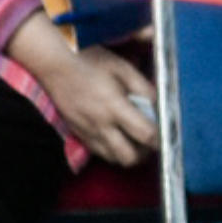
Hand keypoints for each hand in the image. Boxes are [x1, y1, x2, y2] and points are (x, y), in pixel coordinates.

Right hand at [41, 45, 159, 166]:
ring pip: (113, 159)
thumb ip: (144, 88)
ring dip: (129, 153)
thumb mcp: (123, 68)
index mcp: (115, 107)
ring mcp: (87, 133)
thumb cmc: (91, 63)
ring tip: (136, 139)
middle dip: (145, 152)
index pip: (144, 134)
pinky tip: (117, 136)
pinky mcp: (78, 134)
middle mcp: (101, 125)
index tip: (166, 131)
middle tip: (151, 139)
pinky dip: (112, 150)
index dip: (160, 137)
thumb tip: (159, 104)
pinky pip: (99, 152)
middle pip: (129, 157)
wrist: (55, 68)